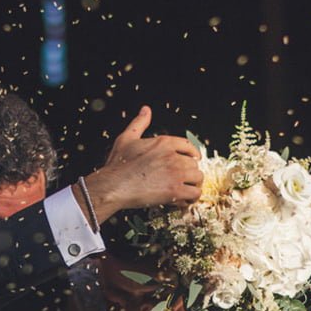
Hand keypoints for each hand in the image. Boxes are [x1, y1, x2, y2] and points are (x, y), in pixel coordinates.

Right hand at [82, 106, 201, 219]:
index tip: (193, 160)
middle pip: (194, 163)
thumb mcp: (127, 138)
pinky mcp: (175, 191)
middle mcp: (172, 156)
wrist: (113, 186)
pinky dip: (190, 199)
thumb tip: (145, 110)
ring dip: (193, 185)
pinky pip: (194, 194)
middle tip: (184, 179)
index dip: (192, 154)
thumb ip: (139, 123)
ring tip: (186, 190)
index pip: (189, 146)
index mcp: (164, 142)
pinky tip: (184, 200)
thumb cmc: (118, 165)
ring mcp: (175, 173)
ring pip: (198, 178)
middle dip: (190, 172)